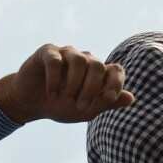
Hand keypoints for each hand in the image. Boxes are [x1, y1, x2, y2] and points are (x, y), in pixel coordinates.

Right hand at [0, 43, 134, 124]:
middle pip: (97, 65)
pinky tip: (51, 93)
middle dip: (91, 88)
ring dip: (73, 84)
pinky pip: (56, 61)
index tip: (108, 98)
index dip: (115, 82)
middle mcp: (84, 59)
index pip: (116, 69)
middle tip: (80, 106)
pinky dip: (55, 79)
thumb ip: (106, 103)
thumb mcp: (85, 110)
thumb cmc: (60, 106)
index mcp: (97, 72)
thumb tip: (131, 98)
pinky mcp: (47, 52)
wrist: (30, 104)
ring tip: (63, 99)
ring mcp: (66, 53)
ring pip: (79, 60)